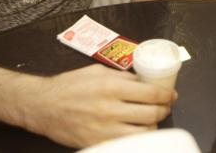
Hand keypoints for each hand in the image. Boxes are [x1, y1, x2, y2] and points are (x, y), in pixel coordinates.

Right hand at [24, 64, 175, 147]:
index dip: (166, 94)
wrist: (44, 106)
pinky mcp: (99, 143)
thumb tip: (144, 80)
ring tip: (152, 120)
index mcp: (111, 86)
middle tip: (165, 107)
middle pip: (152, 113)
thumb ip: (122, 77)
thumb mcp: (97, 72)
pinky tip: (137, 132)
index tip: (171, 94)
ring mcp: (105, 129)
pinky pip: (128, 144)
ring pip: (144, 132)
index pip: (151, 92)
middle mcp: (110, 108)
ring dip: (153, 126)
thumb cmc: (70, 86)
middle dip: (164, 110)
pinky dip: (137, 139)